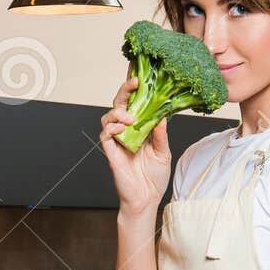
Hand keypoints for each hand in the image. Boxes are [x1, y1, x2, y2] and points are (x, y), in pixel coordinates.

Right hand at [100, 75, 170, 216]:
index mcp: (141, 128)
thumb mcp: (164, 152)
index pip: (137, 103)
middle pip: (120, 103)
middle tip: (136, 82)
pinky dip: (112, 126)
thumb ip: (161, 133)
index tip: (140, 70)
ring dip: (119, 111)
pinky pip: (105, 133)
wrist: (146, 199)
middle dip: (126, 90)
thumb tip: (161, 114)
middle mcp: (127, 130)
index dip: (136, 87)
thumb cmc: (154, 178)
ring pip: (109, 115)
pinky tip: (122, 127)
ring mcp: (117, 140)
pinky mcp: (110, 151)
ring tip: (130, 117)